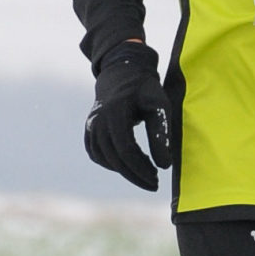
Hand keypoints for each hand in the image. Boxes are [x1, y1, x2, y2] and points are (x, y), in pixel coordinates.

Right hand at [84, 43, 172, 189]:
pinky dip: (111, 163)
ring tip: (146, 173)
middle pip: (114, 158)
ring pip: (104, 158)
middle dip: (135, 175)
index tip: (157, 178)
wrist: (123, 71)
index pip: (126, 150)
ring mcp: (91, 124)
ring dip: (124, 170)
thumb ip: (161, 134)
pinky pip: (96, 153)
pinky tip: (128, 165)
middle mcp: (98, 120)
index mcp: (115, 112)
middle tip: (154, 184)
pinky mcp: (89, 129)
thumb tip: (165, 165)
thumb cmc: (145, 89)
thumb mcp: (159, 106)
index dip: (141, 168)